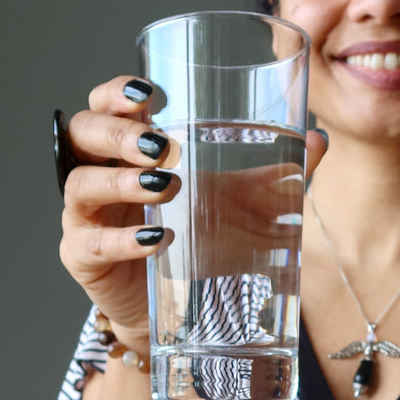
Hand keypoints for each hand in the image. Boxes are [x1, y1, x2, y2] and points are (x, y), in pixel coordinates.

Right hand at [59, 76, 327, 336]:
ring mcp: (88, 217)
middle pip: (85, 134)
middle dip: (119, 133)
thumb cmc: (199, 240)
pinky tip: (156, 239)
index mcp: (130, 150)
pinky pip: (91, 244)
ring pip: (81, 184)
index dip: (116, 93)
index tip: (146, 93)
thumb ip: (276, 174)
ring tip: (164, 186)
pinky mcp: (85, 259)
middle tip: (161, 146)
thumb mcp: (239, 203)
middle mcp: (102, 175)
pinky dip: (124, 240)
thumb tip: (318, 140)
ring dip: (120, 180)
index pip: (107, 105)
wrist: (180, 307)